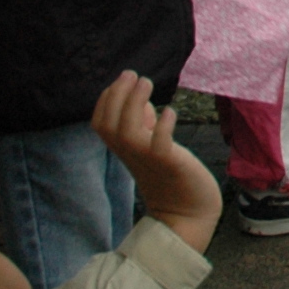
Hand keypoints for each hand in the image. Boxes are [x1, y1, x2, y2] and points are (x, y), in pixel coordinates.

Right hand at [90, 71, 221, 254]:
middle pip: (108, 124)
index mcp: (124, 149)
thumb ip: (145, 127)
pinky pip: (159, 146)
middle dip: (117, 96)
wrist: (188, 214)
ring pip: (128, 131)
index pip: (100, 123)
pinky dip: (162, 127)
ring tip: (147, 82)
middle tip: (133, 74)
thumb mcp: (152, 148)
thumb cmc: (171, 177)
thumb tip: (143, 103)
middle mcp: (131, 154)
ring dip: (136, 103)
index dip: (106, 100)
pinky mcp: (170, 165)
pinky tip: (169, 112)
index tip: (121, 79)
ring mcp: (149, 160)